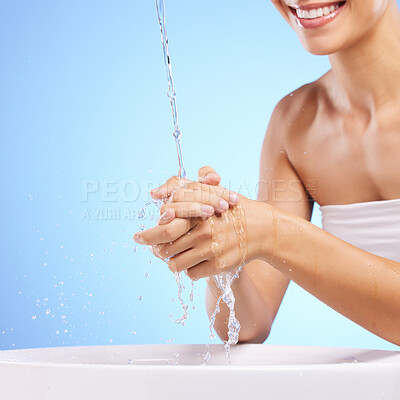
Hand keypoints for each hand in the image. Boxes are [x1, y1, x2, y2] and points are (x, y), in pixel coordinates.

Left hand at [134, 167, 268, 279]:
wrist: (262, 229)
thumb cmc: (232, 209)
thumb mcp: (212, 191)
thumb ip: (185, 187)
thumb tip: (155, 193)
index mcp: (197, 212)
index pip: (163, 227)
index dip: (147, 235)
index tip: (138, 238)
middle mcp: (202, 230)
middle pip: (165, 249)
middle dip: (158, 250)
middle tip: (158, 250)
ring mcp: (211, 249)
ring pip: (175, 264)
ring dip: (174, 261)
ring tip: (180, 255)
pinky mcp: (219, 265)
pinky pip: (191, 274)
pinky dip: (191, 270)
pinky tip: (197, 261)